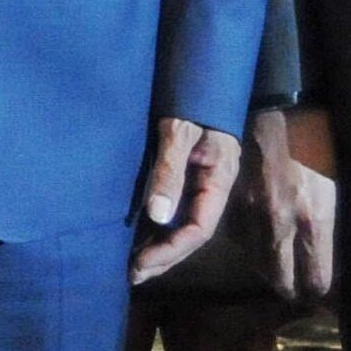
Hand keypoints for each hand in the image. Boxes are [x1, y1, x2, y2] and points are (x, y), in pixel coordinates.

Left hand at [131, 115, 241, 285]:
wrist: (200, 75)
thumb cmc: (192, 99)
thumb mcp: (179, 132)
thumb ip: (169, 170)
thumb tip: (157, 215)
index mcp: (218, 180)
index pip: (199, 228)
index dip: (171, 250)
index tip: (141, 264)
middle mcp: (212, 187)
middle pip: (191, 233)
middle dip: (164, 257)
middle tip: (132, 275)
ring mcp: (200, 182)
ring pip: (183, 224)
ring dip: (160, 247)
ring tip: (134, 267)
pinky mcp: (187, 175)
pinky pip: (175, 208)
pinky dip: (158, 227)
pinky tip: (139, 239)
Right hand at [248, 107, 336, 301]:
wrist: (281, 104)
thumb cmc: (321, 140)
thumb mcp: (340, 184)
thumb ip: (335, 224)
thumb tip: (338, 259)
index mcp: (315, 220)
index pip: (317, 281)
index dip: (325, 295)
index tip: (331, 299)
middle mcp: (281, 224)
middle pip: (283, 283)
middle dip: (297, 291)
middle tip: (307, 289)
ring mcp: (254, 214)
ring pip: (260, 265)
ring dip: (273, 271)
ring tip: (287, 269)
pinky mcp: (236, 202)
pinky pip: (242, 240)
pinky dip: (253, 247)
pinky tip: (265, 242)